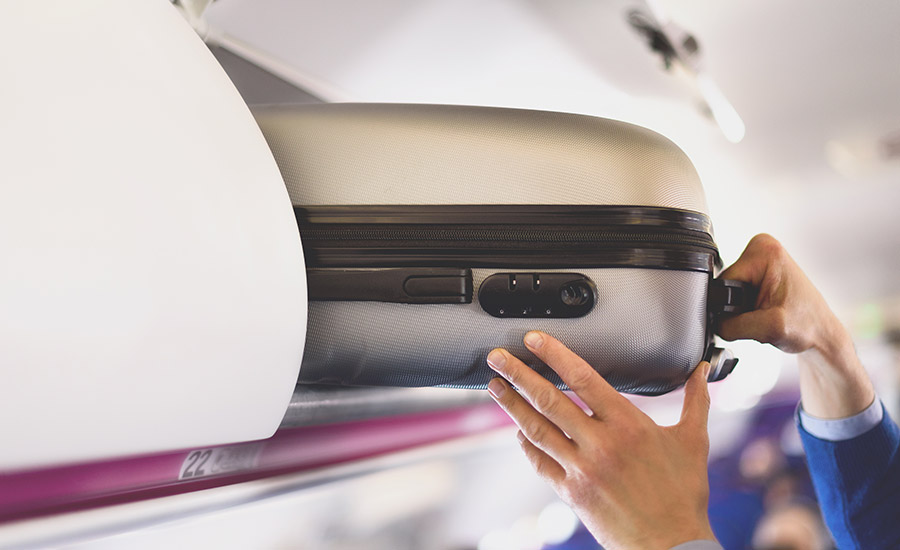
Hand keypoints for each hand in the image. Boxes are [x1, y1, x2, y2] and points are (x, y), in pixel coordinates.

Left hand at [486, 331, 715, 549]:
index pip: (583, 378)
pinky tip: (517, 432)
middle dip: (518, 375)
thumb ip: (695, 401)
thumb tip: (702, 371)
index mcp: (628, 424)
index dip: (554, 355)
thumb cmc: (684, 495)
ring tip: (495, 386)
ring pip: (537, 429)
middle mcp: (600, 443)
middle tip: (497, 358)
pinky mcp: (572, 492)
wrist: (672, 545)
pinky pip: (540, 462)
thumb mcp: (694, 442)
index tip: (534, 340)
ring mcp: (582, 468)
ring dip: (511, 405)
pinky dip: (526, 445)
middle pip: (549, 400)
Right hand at [717, 233, 873, 417]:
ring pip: (728, 293)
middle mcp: (762, 248)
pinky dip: (746, 309)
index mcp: (765, 252)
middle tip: (762, 317)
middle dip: (737, 309)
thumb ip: (732, 325)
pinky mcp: (760, 271)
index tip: (755, 314)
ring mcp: (761, 259)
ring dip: (742, 310)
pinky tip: (763, 312)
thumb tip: (712, 323)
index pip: (724, 283)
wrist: (822, 334)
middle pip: (725, 287)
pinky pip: (735, 294)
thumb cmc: (808, 326)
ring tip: (765, 316)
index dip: (731, 308)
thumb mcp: (769, 328)